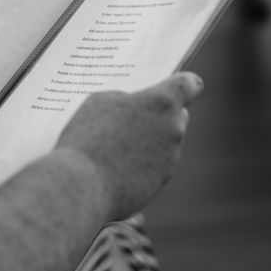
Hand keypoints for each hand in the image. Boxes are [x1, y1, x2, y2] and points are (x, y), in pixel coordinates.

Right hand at [55, 72, 203, 220]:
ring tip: (114, 144)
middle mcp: (174, 130)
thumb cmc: (87, 138)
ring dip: (147, 141)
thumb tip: (133, 107)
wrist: (81, 187)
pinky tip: (113, 166)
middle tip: (133, 114)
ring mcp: (170, 160)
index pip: (189, 85)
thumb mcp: (100, 101)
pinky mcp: (159, 184)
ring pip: (164, 143)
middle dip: (160, 114)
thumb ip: (125, 100)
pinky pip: (153, 167)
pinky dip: (139, 165)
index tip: (175, 84)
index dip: (184, 83)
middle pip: (178, 115)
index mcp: (162, 102)